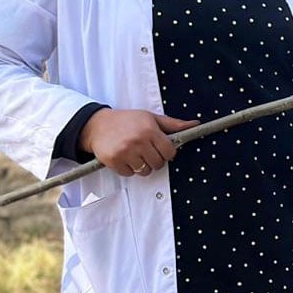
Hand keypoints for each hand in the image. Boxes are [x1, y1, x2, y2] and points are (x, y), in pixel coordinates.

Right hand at [80, 109, 198, 175]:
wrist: (97, 124)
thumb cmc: (127, 120)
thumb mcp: (151, 118)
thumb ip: (173, 124)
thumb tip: (195, 124)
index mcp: (150, 130)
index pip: (170, 152)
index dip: (168, 153)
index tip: (161, 149)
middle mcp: (138, 141)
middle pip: (158, 164)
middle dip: (155, 160)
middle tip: (147, 151)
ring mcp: (125, 152)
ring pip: (145, 171)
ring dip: (142, 166)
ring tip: (136, 154)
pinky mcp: (114, 161)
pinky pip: (130, 174)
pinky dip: (129, 169)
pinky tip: (125, 158)